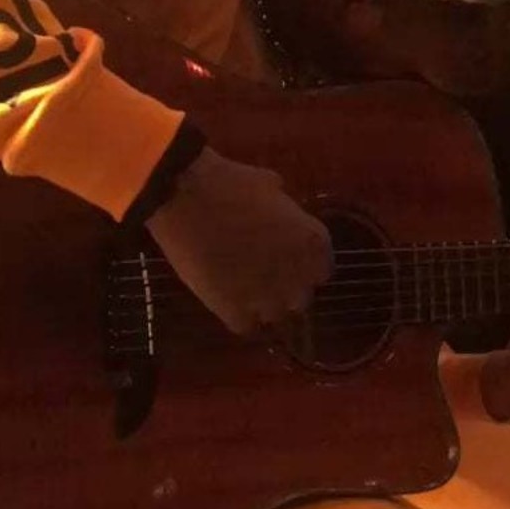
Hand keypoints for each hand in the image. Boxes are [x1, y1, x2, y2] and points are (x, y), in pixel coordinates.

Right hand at [145, 147, 331, 333]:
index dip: (303, 264)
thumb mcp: (271, 185)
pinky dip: (238, 315)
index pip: (321, 268)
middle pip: (300, 296)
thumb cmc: (231, 183)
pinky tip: (226, 299)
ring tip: (241, 286)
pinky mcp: (236, 312)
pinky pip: (246, 325)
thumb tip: (283, 213)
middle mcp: (298, 275)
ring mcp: (268, 298)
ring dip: (262, 303)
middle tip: (262, 272)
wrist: (187, 196)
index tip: (287, 258)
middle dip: (284, 286)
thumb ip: (285, 209)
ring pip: (275, 314)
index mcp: (312, 242)